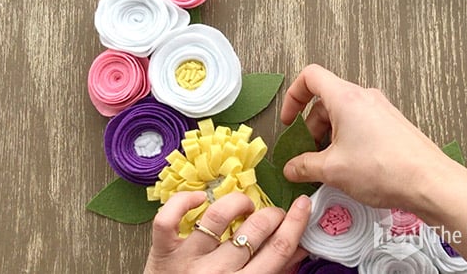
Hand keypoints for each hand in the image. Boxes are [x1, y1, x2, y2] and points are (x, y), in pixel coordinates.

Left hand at [144, 191, 310, 273]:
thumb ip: (275, 270)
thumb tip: (300, 246)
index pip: (278, 249)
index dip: (295, 223)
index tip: (303, 205)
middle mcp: (217, 273)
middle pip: (255, 230)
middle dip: (272, 214)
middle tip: (273, 215)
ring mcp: (189, 260)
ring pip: (217, 216)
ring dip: (239, 203)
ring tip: (245, 207)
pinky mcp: (164, 251)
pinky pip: (168, 219)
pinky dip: (183, 201)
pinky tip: (199, 199)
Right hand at [280, 64, 461, 210]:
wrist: (430, 182)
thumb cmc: (385, 169)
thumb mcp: (333, 170)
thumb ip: (305, 166)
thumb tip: (292, 168)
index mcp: (346, 98)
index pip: (310, 77)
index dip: (293, 96)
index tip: (289, 121)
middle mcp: (364, 97)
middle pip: (325, 101)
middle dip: (311, 128)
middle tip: (308, 155)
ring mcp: (380, 110)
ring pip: (343, 115)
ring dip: (329, 137)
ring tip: (329, 166)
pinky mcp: (391, 125)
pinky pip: (360, 125)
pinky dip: (347, 141)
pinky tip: (349, 167)